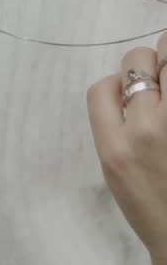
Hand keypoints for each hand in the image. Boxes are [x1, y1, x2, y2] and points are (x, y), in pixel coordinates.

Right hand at [87, 32, 166, 263]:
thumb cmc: (150, 205)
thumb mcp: (114, 169)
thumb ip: (114, 125)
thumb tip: (126, 87)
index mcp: (116, 147)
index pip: (103, 87)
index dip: (116, 85)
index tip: (129, 100)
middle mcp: (147, 130)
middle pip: (138, 59)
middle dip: (145, 67)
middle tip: (157, 88)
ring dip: (166, 65)